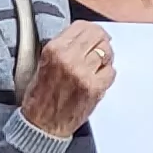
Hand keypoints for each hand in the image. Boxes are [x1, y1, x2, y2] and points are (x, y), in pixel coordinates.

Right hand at [18, 24, 115, 138]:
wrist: (42, 125)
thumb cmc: (41, 96)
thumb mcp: (44, 62)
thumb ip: (64, 46)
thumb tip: (87, 35)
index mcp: (54, 50)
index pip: (82, 26)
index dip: (91, 29)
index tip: (94, 33)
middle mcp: (69, 59)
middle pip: (98, 35)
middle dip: (101, 40)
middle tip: (100, 47)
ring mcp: (83, 74)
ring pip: (107, 52)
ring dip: (105, 57)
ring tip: (96, 66)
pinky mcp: (95, 88)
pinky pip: (111, 71)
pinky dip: (107, 74)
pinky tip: (97, 79)